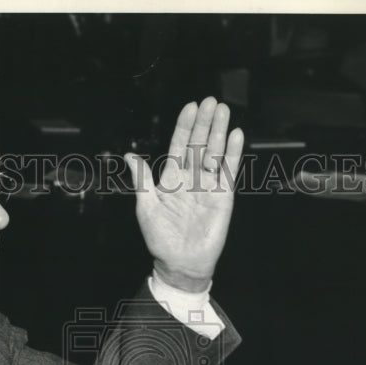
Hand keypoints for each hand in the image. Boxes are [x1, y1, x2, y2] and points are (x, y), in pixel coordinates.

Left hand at [126, 97, 243, 292]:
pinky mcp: (223, 196)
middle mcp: (190, 179)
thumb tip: (129, 156)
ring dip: (218, 131)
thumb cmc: (161, 239)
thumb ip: (142, 180)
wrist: (181, 263)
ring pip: (214, 152)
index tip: (189, 107)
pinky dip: (233, 153)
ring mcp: (208, 186)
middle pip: (198, 144)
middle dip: (203, 123)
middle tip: (210, 101)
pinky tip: (236, 135)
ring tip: (222, 110)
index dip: (184, 127)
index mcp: (171, 179)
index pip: (178, 146)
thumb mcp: (145, 207)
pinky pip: (229, 170)